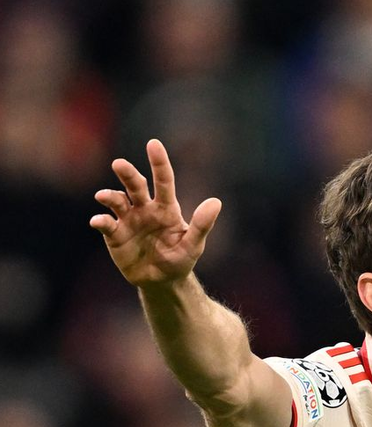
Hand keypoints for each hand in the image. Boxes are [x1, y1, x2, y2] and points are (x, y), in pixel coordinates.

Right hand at [90, 139, 220, 286]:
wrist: (162, 282)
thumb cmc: (180, 260)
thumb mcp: (193, 245)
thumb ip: (202, 225)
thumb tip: (216, 202)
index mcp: (166, 208)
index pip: (163, 181)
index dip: (159, 163)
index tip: (153, 144)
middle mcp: (144, 208)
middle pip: (134, 185)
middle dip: (127, 173)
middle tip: (119, 165)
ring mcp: (128, 219)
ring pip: (116, 200)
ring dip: (109, 196)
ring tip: (104, 197)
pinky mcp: (114, 234)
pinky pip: (105, 224)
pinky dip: (100, 221)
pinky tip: (98, 222)